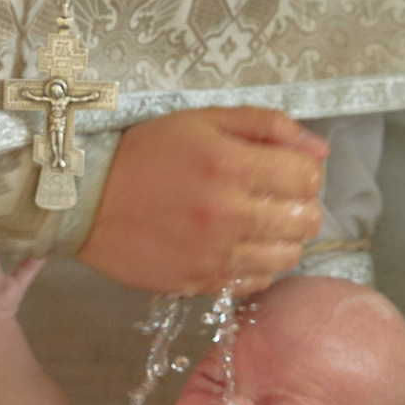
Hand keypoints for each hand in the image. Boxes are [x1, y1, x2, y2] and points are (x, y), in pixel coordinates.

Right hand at [77, 107, 327, 295]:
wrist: (83, 199)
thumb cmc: (145, 152)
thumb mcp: (202, 120)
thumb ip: (265, 126)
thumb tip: (320, 151)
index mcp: (230, 165)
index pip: (308, 178)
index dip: (304, 172)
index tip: (285, 170)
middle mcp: (228, 214)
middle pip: (306, 221)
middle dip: (301, 205)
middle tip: (275, 198)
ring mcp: (215, 255)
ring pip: (287, 257)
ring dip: (283, 238)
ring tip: (260, 224)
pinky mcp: (200, 284)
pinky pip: (255, 282)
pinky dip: (257, 265)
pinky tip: (238, 247)